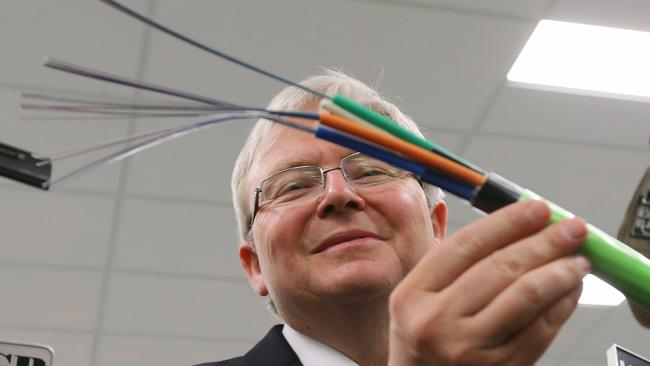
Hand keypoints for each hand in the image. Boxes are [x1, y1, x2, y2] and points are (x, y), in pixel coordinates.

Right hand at [388, 200, 589, 365]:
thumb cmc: (423, 339)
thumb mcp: (416, 299)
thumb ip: (453, 264)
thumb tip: (516, 227)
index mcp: (414, 294)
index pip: (467, 245)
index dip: (507, 221)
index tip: (537, 208)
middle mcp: (438, 320)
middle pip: (500, 267)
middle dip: (544, 241)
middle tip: (571, 227)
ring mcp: (470, 348)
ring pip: (526, 296)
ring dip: (560, 271)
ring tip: (579, 258)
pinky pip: (541, 329)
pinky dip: (562, 305)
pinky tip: (570, 290)